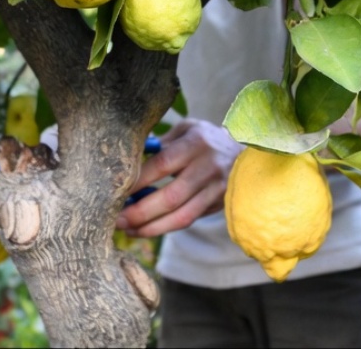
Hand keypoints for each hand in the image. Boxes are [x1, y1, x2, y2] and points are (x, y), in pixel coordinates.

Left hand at [115, 119, 241, 237]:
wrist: (244, 151)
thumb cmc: (204, 138)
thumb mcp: (185, 129)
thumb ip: (160, 143)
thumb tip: (128, 162)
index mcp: (196, 143)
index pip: (162, 164)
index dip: (139, 181)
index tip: (116, 192)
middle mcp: (208, 167)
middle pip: (171, 197)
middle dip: (141, 212)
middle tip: (116, 219)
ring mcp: (217, 189)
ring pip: (182, 216)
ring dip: (151, 228)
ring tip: (128, 230)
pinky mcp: (219, 205)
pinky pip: (189, 220)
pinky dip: (165, 228)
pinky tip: (145, 230)